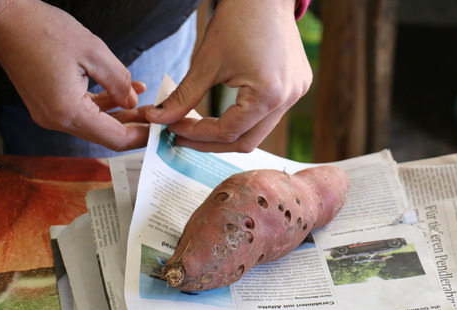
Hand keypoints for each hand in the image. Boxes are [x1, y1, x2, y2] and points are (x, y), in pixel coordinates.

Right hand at [0, 0, 148, 150]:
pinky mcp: (49, 103)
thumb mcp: (93, 51)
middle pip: (106, 134)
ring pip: (96, 123)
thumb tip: (134, 102)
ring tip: (147, 101)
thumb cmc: (42, 29)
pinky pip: (83, 110)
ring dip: (122, 114)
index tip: (162, 129)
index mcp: (67, 112)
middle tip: (159, 116)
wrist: (4, 18)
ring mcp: (50, 113)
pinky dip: (105, 104)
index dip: (142, 136)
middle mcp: (57, 120)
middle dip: (134, 126)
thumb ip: (118, 81)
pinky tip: (125, 92)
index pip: (115, 138)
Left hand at [145, 0, 311, 152]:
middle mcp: (288, 99)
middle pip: (246, 141)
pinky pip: (270, 114)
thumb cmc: (238, 19)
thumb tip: (159, 118)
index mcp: (268, 94)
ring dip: (230, 133)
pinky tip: (227, 112)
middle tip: (184, 138)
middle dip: (212, 143)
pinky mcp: (298, 86)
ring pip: (259, 131)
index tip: (173, 129)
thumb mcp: (206, 62)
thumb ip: (183, 96)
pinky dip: (247, 118)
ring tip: (202, 127)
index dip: (196, 134)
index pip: (228, 131)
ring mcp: (296, 93)